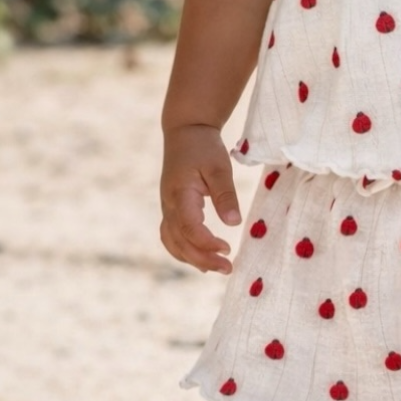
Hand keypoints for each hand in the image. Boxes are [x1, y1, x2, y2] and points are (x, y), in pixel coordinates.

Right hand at [160, 123, 242, 272]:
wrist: (185, 132)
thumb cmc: (203, 147)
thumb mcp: (219, 166)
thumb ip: (225, 194)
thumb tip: (234, 223)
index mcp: (179, 194)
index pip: (188, 227)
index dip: (206, 243)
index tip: (228, 249)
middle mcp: (168, 205)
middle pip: (180, 242)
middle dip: (203, 259)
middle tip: (228, 268)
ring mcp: (167, 209)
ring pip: (173, 243)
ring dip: (193, 259)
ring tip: (218, 268)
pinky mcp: (170, 210)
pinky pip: (172, 237)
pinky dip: (184, 251)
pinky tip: (202, 259)